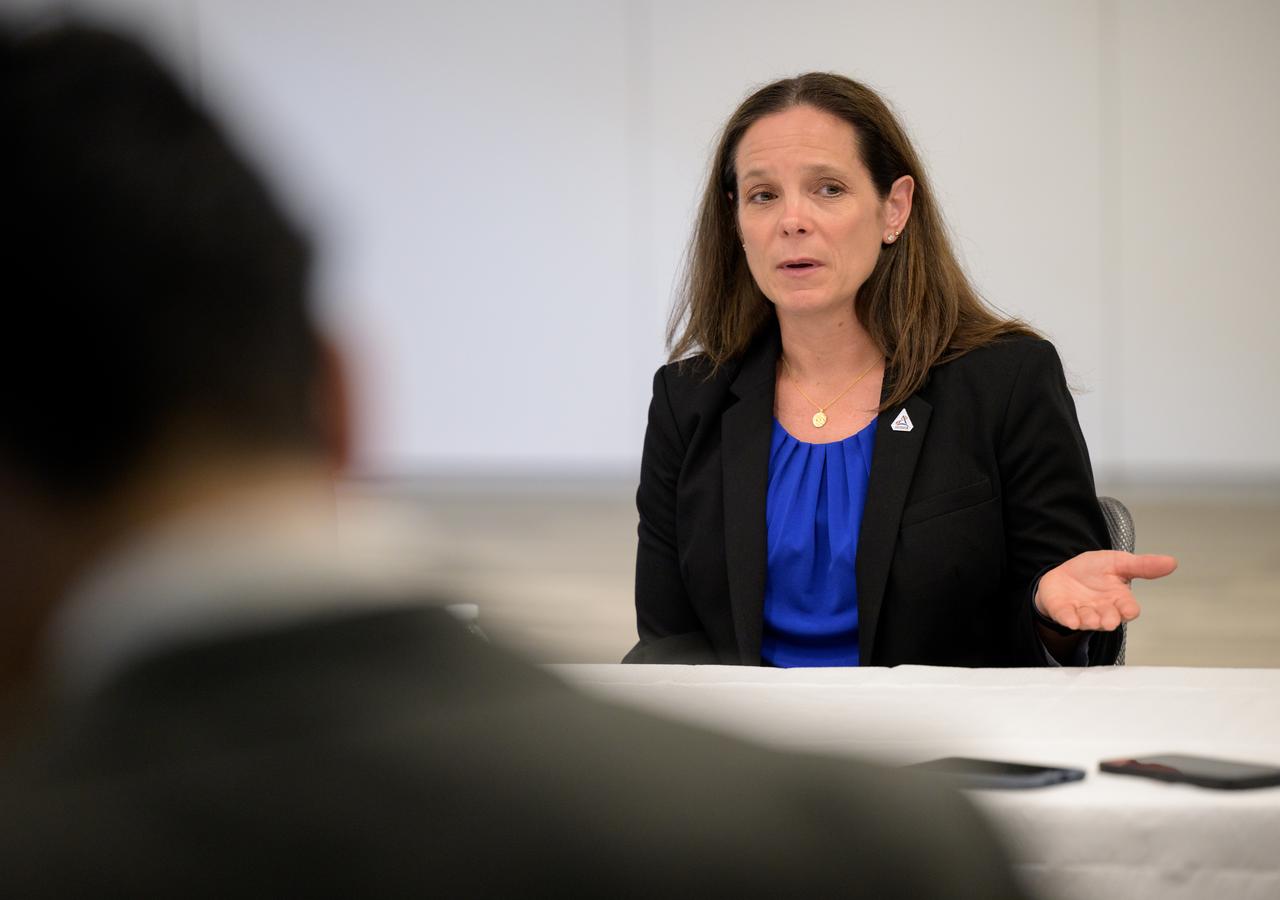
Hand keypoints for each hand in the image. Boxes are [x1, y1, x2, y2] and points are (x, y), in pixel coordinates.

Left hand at [1035, 551, 1177, 631]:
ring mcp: (1082, 612)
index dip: (1129, 610)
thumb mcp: (1119, 562)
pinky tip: (1071, 620)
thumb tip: (1171, 562)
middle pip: (1109, 619)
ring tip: (1089, 619)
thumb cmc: (1095, 571)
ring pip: (1088, 621)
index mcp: (1118, 599)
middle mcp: (1102, 609)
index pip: (1129, 609)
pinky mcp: (1063, 611)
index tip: (1129, 609)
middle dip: (1109, 620)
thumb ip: (1143, 565)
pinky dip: (1069, 619)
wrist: (1066, 573)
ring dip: (1089, 620)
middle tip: (1108, 620)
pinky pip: (1066, 618)